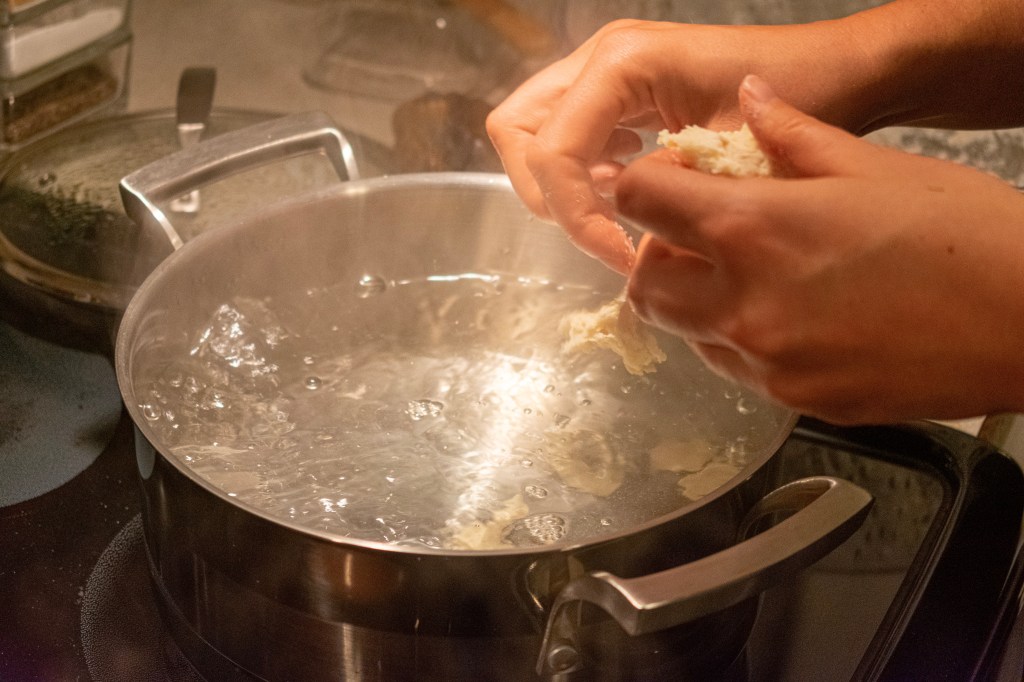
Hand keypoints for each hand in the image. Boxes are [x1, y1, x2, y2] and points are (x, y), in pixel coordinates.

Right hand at [486, 19, 869, 274]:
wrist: (838, 68)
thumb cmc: (805, 94)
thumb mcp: (735, 151)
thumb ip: (667, 186)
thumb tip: (622, 218)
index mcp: (623, 63)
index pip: (553, 150)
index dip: (573, 214)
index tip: (617, 254)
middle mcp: (601, 58)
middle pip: (516, 130)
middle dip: (546, 194)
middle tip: (599, 233)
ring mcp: (605, 72)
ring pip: (533, 133)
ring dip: (561, 185)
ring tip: (615, 216)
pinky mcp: (617, 90)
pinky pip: (568, 135)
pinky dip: (581, 172)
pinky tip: (625, 191)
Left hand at [619, 76, 1023, 423]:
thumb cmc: (965, 233)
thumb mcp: (873, 165)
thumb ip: (791, 134)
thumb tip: (749, 98)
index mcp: (752, 230)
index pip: (640, 203)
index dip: (649, 186)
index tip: (677, 182)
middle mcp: (743, 305)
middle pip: (644, 286)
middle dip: (659, 256)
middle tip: (704, 237)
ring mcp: (767, 364)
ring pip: (685, 334)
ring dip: (698, 302)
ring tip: (756, 277)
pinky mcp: (796, 402)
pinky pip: (736, 370)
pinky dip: (740, 341)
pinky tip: (791, 317)